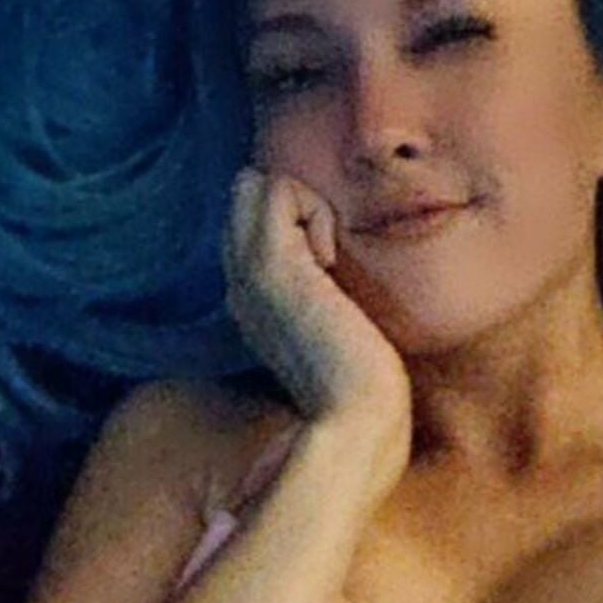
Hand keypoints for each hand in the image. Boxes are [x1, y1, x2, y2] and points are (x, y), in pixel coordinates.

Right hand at [222, 168, 410, 442]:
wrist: (355, 418)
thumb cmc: (362, 384)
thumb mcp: (338, 327)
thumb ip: (325, 293)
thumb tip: (337, 260)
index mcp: (253, 300)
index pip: (251, 222)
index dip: (292, 220)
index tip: (327, 267)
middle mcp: (239, 283)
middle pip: (246, 194)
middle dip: (292, 203)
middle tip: (326, 257)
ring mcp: (247, 274)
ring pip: (255, 185)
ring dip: (303, 205)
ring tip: (326, 261)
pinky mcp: (269, 267)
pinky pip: (278, 189)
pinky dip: (313, 210)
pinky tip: (329, 261)